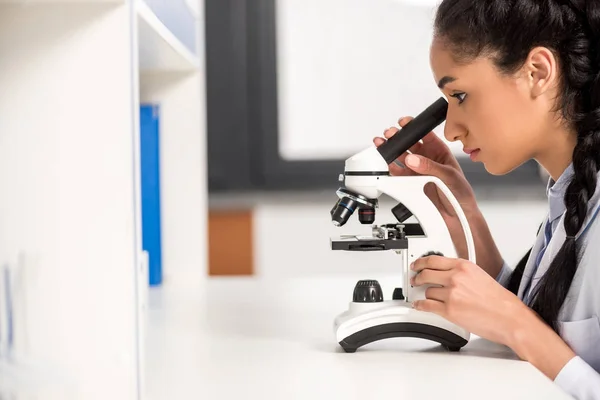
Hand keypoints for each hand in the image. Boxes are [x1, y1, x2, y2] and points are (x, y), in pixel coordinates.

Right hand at [374, 117, 502, 277]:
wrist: (458, 217)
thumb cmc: (461, 195)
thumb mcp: (449, 176)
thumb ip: (430, 167)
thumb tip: (413, 160)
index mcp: (440, 153)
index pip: (425, 136)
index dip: (414, 128)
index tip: (405, 123)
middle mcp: (427, 160)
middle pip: (409, 145)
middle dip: (398, 138)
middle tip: (390, 135)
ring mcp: (417, 172)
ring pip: (401, 158)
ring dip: (391, 151)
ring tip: (383, 145)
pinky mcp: (410, 184)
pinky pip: (398, 174)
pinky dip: (391, 168)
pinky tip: (387, 163)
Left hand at [410, 255, 527, 345]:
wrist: (510, 318)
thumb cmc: (500, 300)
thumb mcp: (480, 275)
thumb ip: (462, 272)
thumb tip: (447, 273)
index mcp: (464, 266)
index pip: (434, 260)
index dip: (421, 262)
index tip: (417, 264)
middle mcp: (456, 277)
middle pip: (426, 273)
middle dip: (418, 277)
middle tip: (415, 279)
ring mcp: (451, 294)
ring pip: (427, 290)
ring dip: (425, 294)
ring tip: (425, 295)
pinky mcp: (449, 310)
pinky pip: (426, 305)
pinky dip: (420, 305)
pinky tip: (420, 305)